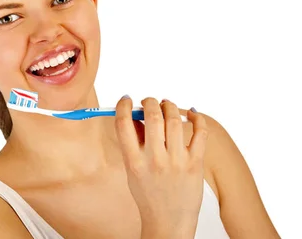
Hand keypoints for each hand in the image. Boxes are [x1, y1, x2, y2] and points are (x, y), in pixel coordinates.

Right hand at [114, 96, 208, 238]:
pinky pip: (200, 132)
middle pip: (152, 116)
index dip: (123, 105)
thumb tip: (136, 115)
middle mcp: (155, 160)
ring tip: (167, 105)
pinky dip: (197, 117)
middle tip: (149, 101)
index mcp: (134, 161)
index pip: (123, 123)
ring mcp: (177, 161)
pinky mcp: (196, 164)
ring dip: (170, 106)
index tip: (126, 99)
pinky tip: (191, 113)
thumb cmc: (149, 195)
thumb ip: (133, 143)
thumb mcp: (132, 170)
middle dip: (150, 102)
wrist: (169, 223)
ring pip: (175, 120)